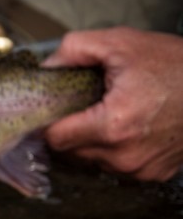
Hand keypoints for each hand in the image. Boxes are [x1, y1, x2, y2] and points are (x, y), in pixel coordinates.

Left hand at [44, 27, 182, 180]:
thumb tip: (48, 65)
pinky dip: (114, 149)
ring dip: (92, 140)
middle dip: (71, 128)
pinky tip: (128, 127)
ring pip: (92, 160)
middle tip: (84, 105)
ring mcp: (139, 169)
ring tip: (110, 113)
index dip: (49, 122)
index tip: (52, 110)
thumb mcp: (122, 43)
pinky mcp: (153, 174)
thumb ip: (76, 49)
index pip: (55, 138)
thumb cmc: (177, 66)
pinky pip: (116, 165)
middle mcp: (124, 155)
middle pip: (70, 151)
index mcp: (113, 125)